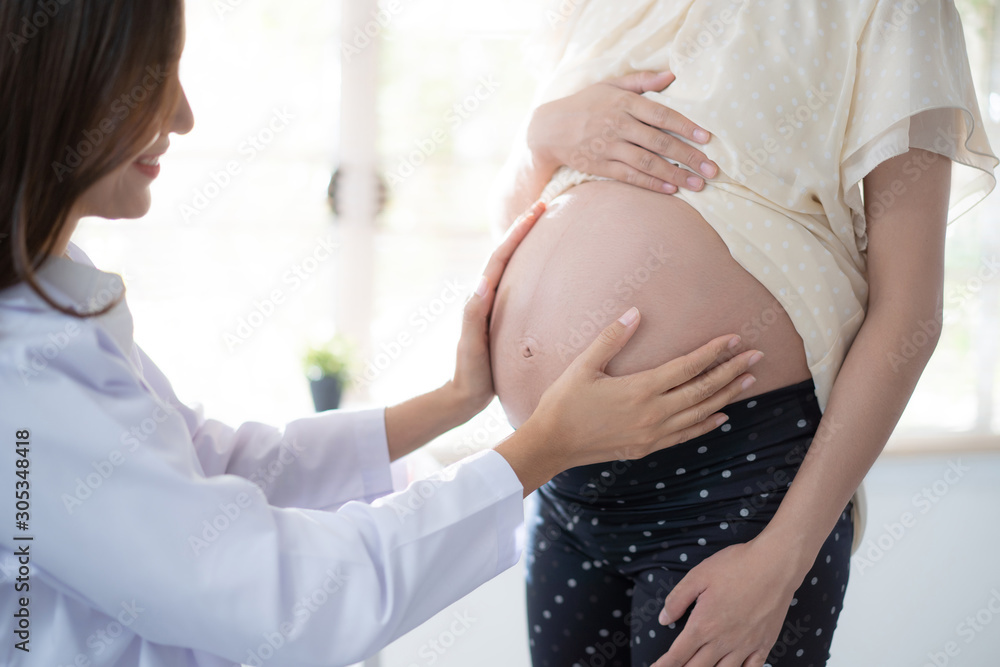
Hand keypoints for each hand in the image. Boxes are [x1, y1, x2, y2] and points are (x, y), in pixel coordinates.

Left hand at [448, 201, 546, 415]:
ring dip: (527, 244)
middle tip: (544, 206)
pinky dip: (532, 269)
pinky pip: (520, 286)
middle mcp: (487, 296)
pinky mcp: (504, 318)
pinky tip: (549, 271)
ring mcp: (496, 306)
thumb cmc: (469, 372)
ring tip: (546, 226)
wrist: (464, 395)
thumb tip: (483, 282)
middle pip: (507, 254)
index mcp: (481, 297)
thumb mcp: (471, 345)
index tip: (537, 210)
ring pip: (514, 267)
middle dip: (524, 228)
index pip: (501, 256)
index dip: (518, 232)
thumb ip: (473, 315)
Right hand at [496, 312, 762, 492]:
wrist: (552, 444)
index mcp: (640, 389)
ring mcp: (653, 433)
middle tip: (757, 357)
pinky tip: (723, 416)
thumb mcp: (584, 365)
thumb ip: (611, 338)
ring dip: (726, 396)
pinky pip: (686, 435)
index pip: (687, 367)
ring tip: (748, 381)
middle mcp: (654, 413)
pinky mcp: (648, 447)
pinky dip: (707, 424)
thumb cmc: (564, 401)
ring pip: (700, 413)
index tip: (734, 339)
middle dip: (732, 371)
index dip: (713, 352)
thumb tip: (636, 312)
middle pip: (703, 390)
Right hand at [526, 71, 718, 194]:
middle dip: (689, 157)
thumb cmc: (585, 103)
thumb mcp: (610, 85)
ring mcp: (608, 147)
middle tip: (712, 170)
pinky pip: (630, 176)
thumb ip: (642, 80)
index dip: (686, 126)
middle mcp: (618, 124)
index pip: (662, 114)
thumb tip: (672, 75)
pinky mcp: (600, 166)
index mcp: (624, 103)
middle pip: (660, 142)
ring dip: (675, 175)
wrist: (549, 128)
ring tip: (697, 185)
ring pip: (647, 162)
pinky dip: (651, 184)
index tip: (707, 138)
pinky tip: (671, 190)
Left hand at [652, 537, 803, 666]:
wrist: (775, 564)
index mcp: (703, 625)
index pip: (678, 654)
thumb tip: (664, 619)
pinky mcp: (764, 644)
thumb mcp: (698, 576)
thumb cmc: (735, 566)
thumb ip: (677, 600)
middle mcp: (723, 641)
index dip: (664, 665)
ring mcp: (745, 645)